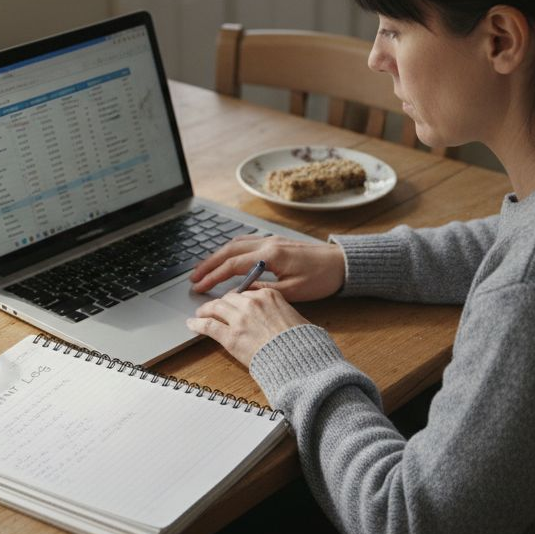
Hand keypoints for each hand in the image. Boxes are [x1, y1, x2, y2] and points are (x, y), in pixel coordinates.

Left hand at [187, 286, 309, 366]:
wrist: (296, 359)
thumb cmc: (300, 342)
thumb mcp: (294, 316)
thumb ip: (279, 310)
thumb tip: (276, 313)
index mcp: (268, 295)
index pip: (246, 291)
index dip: (236, 298)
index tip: (232, 301)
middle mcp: (252, 303)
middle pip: (229, 298)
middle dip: (221, 303)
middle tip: (215, 307)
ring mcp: (239, 319)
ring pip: (215, 308)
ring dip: (205, 310)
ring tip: (199, 313)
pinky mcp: (230, 336)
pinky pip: (209, 326)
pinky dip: (197, 324)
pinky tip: (192, 324)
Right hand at [190, 235, 345, 301]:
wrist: (341, 263)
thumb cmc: (321, 278)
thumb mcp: (293, 292)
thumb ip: (264, 292)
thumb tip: (241, 294)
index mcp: (271, 255)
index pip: (233, 265)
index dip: (214, 277)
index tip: (199, 287)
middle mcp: (268, 243)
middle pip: (228, 250)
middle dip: (208, 264)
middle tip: (193, 278)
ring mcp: (271, 240)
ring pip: (235, 243)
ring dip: (217, 255)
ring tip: (203, 269)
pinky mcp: (275, 241)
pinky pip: (246, 242)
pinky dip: (231, 249)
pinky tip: (225, 258)